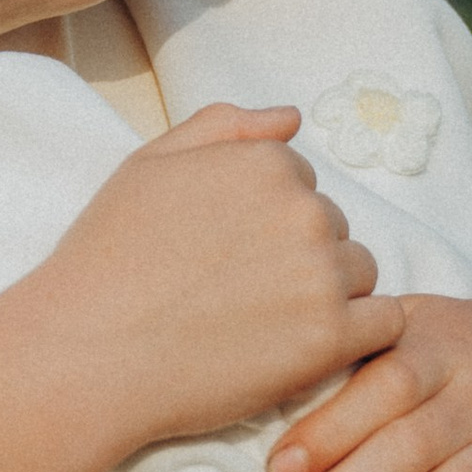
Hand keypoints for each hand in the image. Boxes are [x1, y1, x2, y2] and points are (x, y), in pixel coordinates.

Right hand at [22, 104, 402, 467]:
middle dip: (296, 256)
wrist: (86, 354)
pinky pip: (385, 325)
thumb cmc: (106, 259)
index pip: (299, 182)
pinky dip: (357, 337)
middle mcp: (302, 209)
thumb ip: (222, 128)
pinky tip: (306, 349)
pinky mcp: (331, 339)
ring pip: (360, 272)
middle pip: (332, 226)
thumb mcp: (148, 165)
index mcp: (265, 162)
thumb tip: (292, 117)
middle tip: (235, 295)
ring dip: (328, 295)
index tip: (224, 255)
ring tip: (264, 325)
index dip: (263, 222)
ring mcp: (321, 275)